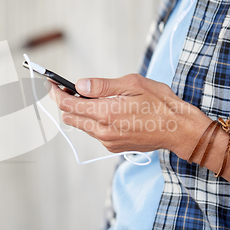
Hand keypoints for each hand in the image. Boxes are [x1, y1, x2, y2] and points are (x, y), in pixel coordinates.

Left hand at [49, 74, 211, 157]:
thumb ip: (102, 85)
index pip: (67, 104)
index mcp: (106, 112)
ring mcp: (108, 141)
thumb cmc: (161, 103)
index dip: (55, 92)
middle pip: (70, 117)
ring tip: (93, 97)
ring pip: (81, 125)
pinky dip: (93, 120)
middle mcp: (103, 130)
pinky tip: (108, 110)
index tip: (51, 83)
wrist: (179, 130)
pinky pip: (94, 132)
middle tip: (71, 88)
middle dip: (66, 101)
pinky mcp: (113, 147)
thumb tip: (79, 84)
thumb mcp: (133, 84)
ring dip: (80, 111)